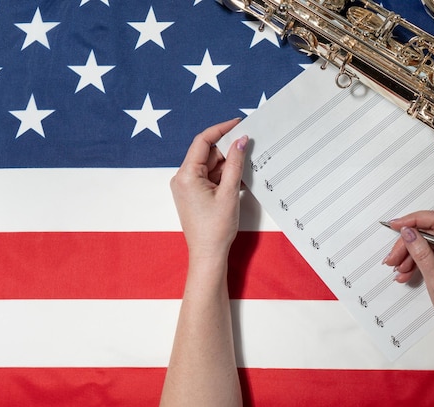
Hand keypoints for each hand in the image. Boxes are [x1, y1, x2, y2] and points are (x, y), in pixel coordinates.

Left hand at [170, 119, 247, 259]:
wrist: (208, 255)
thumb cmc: (215, 229)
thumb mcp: (229, 192)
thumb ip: (236, 164)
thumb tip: (242, 141)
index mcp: (186, 175)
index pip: (202, 141)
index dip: (221, 129)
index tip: (239, 123)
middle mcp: (183, 178)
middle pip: (208, 153)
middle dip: (229, 150)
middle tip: (250, 145)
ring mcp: (189, 187)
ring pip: (212, 166)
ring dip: (230, 165)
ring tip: (249, 166)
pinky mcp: (195, 195)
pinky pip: (211, 178)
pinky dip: (226, 177)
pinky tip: (241, 179)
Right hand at [383, 211, 433, 339]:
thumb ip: (422, 254)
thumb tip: (409, 232)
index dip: (413, 220)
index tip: (395, 226)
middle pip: (428, 232)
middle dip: (406, 244)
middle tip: (392, 258)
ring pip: (425, 244)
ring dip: (408, 255)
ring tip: (398, 270)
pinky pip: (428, 254)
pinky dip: (415, 262)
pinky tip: (406, 273)